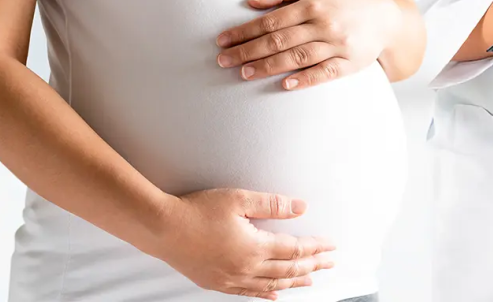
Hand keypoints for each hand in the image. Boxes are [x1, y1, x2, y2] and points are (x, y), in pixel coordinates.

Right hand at [151, 189, 335, 299]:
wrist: (162, 228)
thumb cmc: (196, 211)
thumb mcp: (238, 199)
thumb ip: (272, 205)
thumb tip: (300, 208)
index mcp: (254, 247)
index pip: (295, 250)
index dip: (315, 248)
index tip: (330, 246)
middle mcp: (246, 268)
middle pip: (288, 270)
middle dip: (312, 266)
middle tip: (329, 263)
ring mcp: (231, 279)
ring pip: (272, 284)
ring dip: (294, 282)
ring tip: (311, 281)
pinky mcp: (217, 283)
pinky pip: (249, 293)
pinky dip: (266, 293)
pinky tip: (274, 294)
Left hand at [216, 0, 400, 89]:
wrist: (387, 17)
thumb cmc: (344, 0)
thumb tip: (251, 1)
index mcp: (314, 3)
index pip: (271, 20)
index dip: (244, 31)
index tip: (222, 41)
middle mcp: (325, 23)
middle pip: (279, 40)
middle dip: (248, 51)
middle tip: (223, 61)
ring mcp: (338, 45)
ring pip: (297, 57)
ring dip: (268, 66)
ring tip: (244, 73)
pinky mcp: (350, 64)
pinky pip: (324, 73)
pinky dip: (305, 79)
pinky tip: (285, 85)